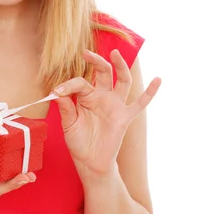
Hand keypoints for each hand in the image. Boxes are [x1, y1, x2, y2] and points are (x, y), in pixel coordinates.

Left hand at [53, 49, 160, 175]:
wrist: (90, 161)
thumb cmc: (78, 141)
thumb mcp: (68, 124)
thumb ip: (65, 107)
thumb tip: (57, 92)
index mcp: (86, 97)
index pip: (80, 83)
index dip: (68, 85)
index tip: (56, 92)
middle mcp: (102, 97)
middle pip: (103, 73)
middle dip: (97, 61)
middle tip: (87, 53)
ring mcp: (115, 105)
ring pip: (122, 81)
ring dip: (120, 66)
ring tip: (115, 53)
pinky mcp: (124, 116)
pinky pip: (140, 103)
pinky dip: (150, 92)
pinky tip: (158, 80)